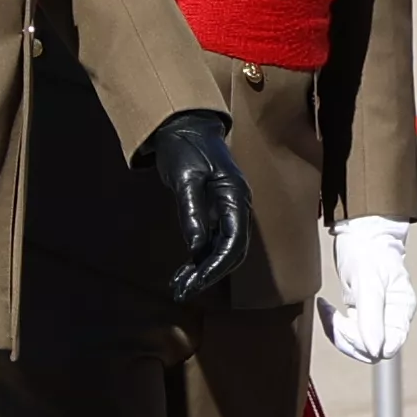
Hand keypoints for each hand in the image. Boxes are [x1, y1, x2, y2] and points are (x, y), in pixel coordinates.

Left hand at [136, 110, 256, 303]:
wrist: (183, 125)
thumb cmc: (184, 147)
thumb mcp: (185, 178)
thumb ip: (192, 212)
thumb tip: (197, 248)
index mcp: (235, 196)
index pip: (233, 241)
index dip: (216, 266)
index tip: (196, 283)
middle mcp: (237, 205)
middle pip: (231, 250)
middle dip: (209, 274)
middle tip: (184, 291)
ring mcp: (227, 209)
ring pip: (222, 249)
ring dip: (203, 270)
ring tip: (179, 287)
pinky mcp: (215, 211)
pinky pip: (212, 241)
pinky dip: (199, 258)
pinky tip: (183, 272)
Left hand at [320, 216, 415, 361]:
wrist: (360, 231)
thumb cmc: (368, 250)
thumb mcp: (369, 281)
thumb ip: (372, 316)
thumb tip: (375, 350)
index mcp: (401, 310)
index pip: (389, 345)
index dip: (366, 343)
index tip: (346, 323)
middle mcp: (392, 317)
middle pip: (371, 349)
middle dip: (347, 338)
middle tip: (332, 315)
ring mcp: (377, 316)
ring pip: (358, 344)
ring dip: (338, 333)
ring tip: (326, 310)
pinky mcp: (362, 313)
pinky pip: (348, 332)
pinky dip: (334, 325)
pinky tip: (325, 307)